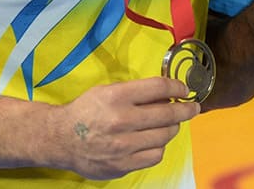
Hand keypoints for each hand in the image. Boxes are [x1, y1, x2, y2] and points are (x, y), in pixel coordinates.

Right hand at [58, 77, 199, 179]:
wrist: (60, 139)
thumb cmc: (87, 112)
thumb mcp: (108, 91)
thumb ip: (137, 92)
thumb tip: (169, 94)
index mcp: (117, 97)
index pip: (160, 88)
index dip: (178, 88)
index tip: (184, 90)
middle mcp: (121, 120)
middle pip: (168, 114)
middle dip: (186, 110)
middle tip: (193, 108)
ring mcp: (122, 145)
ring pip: (165, 136)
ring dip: (172, 129)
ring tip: (169, 125)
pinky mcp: (122, 165)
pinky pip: (155, 155)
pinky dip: (159, 147)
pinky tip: (153, 141)